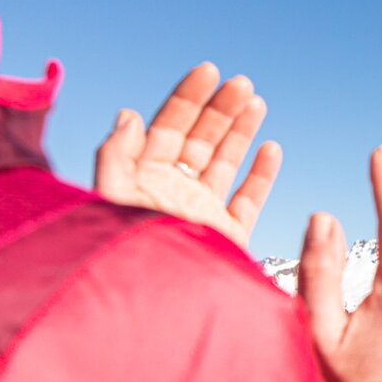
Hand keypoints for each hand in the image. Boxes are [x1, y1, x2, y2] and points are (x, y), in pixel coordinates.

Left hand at [94, 63, 280, 249]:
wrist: (155, 311)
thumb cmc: (123, 257)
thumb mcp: (109, 199)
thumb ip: (116, 155)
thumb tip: (131, 114)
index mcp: (142, 179)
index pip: (167, 128)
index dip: (186, 98)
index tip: (208, 71)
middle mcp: (171, 192)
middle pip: (199, 140)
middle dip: (219, 109)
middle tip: (241, 83)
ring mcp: (200, 213)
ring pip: (224, 163)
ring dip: (240, 131)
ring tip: (257, 101)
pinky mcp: (227, 237)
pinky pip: (247, 200)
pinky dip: (261, 175)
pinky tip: (271, 149)